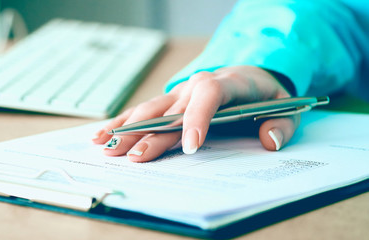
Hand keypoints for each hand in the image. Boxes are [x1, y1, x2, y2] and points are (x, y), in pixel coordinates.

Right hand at [92, 66, 299, 161]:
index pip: (208, 96)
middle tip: (134, 156)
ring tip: (107, 146)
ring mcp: (178, 93)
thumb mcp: (284, 107)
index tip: (190, 147)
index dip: (197, 119)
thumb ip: (281, 124)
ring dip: (127, 129)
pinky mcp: (167, 100)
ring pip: (149, 110)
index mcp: (225, 83)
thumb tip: (269, 141)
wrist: (249, 74)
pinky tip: (103, 134)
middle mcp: (195, 86)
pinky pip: (142, 110)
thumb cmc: (263, 94)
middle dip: (150, 134)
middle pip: (169, 109)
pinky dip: (122, 122)